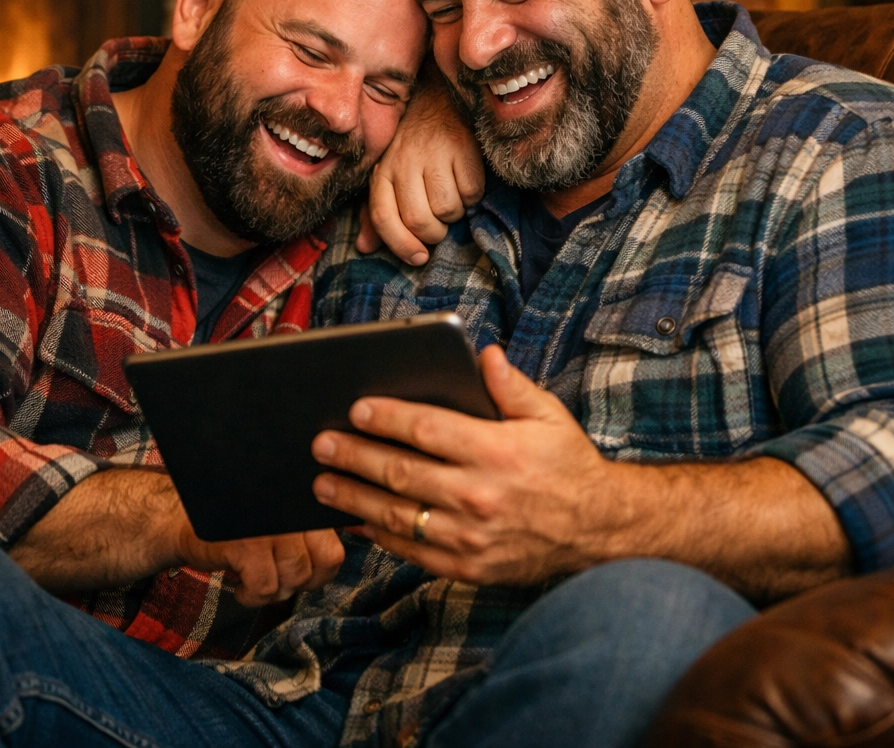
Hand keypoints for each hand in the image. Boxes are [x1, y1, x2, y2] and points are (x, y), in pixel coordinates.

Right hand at [174, 523, 344, 606]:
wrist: (181, 519)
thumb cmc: (240, 524)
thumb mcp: (280, 519)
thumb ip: (308, 532)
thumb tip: (332, 566)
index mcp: (303, 503)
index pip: (335, 550)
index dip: (320, 571)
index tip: (300, 573)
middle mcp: (291, 509)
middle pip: (321, 564)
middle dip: (301, 581)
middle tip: (278, 577)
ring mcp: (270, 525)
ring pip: (294, 577)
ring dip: (274, 589)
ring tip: (255, 576)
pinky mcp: (246, 543)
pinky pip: (265, 587)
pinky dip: (251, 596)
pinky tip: (240, 584)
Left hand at [310, 346, 617, 586]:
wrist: (599, 531)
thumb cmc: (568, 465)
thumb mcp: (548, 416)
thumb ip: (511, 385)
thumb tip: (483, 354)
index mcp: (496, 451)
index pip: (427, 429)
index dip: (387, 417)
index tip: (355, 408)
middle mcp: (479, 495)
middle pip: (400, 472)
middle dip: (354, 456)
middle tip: (322, 444)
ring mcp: (471, 536)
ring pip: (398, 514)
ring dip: (354, 498)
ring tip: (322, 483)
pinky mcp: (468, 566)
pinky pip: (413, 551)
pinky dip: (380, 536)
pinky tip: (355, 520)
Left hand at [357, 76, 483, 264]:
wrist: (438, 98)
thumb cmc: (411, 147)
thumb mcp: (387, 174)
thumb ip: (377, 212)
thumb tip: (365, 247)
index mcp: (382, 170)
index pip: (382, 216)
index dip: (400, 244)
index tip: (419, 257)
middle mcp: (403, 161)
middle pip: (417, 219)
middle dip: (433, 234)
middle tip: (439, 226)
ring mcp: (433, 153)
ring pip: (447, 209)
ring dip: (454, 214)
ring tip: (452, 198)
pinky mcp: (462, 147)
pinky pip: (471, 192)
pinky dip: (472, 196)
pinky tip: (465, 182)